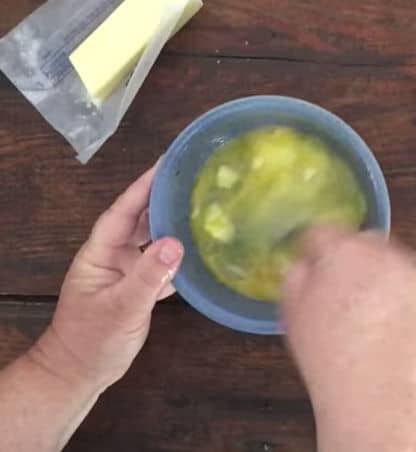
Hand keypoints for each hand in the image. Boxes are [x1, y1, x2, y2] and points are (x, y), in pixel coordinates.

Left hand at [30, 165, 183, 392]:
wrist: (81, 373)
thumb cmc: (92, 339)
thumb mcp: (121, 307)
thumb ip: (149, 275)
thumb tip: (177, 242)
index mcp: (100, 253)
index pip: (122, 212)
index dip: (143, 188)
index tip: (166, 165)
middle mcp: (114, 256)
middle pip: (139, 220)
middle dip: (162, 200)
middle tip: (192, 181)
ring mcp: (126, 272)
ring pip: (152, 241)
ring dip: (173, 226)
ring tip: (201, 208)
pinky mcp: (139, 288)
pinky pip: (162, 264)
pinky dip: (179, 257)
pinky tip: (200, 252)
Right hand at [282, 228, 415, 451]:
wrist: (377, 395)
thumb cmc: (327, 356)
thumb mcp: (294, 314)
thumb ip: (295, 277)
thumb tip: (305, 265)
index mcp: (341, 252)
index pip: (323, 232)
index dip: (314, 248)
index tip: (313, 265)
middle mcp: (381, 253)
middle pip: (363, 240)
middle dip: (351, 256)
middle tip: (344, 288)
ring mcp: (414, 273)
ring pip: (393, 259)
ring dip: (380, 272)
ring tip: (372, 308)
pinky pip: (414, 284)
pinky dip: (403, 295)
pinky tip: (393, 323)